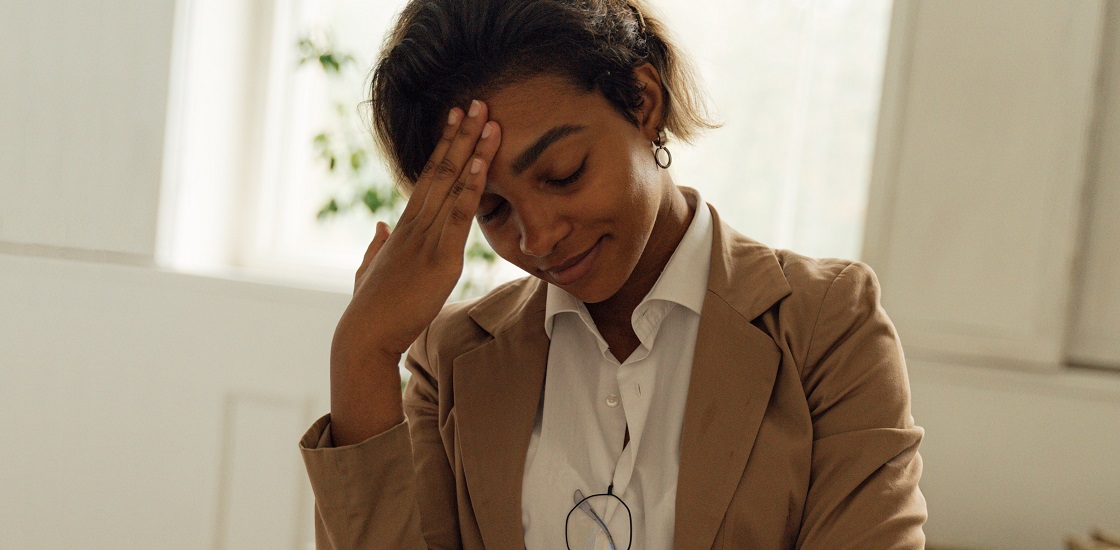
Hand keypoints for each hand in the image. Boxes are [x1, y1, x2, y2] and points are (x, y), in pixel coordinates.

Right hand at [329, 100, 500, 443]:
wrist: (365, 337)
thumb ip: (376, 247)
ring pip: (452, 184)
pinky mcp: (441, 259)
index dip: (444, 147)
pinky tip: (482, 163)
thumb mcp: (370, 271)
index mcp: (403, 228)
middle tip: (478, 101)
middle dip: (461, 135)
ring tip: (487, 118)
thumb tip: (380, 228)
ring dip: (472, 149)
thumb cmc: (370, 310)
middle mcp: (415, 225)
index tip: (456, 119)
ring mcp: (427, 239)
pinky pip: (459, 216)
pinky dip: (471, 187)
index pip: (428, 178)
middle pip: (441, 170)